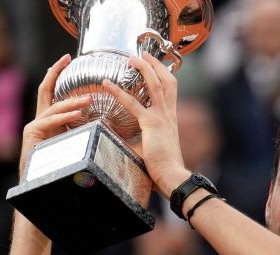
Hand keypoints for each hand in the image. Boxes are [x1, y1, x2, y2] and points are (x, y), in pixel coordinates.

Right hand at [18, 54, 91, 176]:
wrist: (45, 188)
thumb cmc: (65, 169)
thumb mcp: (77, 145)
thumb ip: (85, 132)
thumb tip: (108, 124)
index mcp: (51, 121)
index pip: (53, 91)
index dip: (57, 73)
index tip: (68, 58)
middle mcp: (40, 120)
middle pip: (46, 90)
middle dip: (55, 72)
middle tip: (68, 59)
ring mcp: (34, 127)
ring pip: (53, 108)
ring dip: (72, 102)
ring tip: (88, 99)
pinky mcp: (32, 135)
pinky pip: (50, 122)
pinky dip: (64, 117)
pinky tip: (77, 113)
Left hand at [101, 53, 189, 196]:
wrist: (172, 176)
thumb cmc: (163, 168)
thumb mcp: (152, 148)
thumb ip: (141, 139)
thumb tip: (124, 140)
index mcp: (170, 119)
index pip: (170, 90)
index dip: (163, 75)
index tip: (154, 66)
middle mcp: (168, 114)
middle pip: (167, 80)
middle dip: (156, 64)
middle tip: (143, 54)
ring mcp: (161, 117)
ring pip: (155, 84)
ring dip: (143, 68)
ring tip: (131, 58)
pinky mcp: (151, 124)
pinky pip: (133, 103)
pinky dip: (118, 92)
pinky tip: (106, 85)